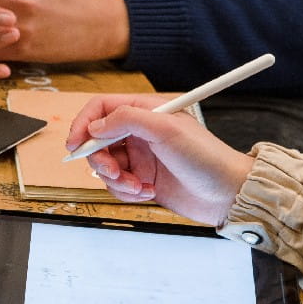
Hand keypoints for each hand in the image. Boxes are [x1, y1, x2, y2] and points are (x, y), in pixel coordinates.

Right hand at [67, 95, 254, 225]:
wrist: (227, 194)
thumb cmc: (206, 158)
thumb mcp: (166, 130)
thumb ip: (127, 120)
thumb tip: (95, 125)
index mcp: (145, 112)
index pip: (101, 109)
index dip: (84, 124)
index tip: (76, 144)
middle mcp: (139, 133)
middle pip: (97, 141)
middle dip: (100, 159)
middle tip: (114, 172)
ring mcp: (140, 157)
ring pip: (105, 167)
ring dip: (118, 181)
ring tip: (140, 186)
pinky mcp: (142, 180)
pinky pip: (118, 186)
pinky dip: (128, 192)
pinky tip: (149, 192)